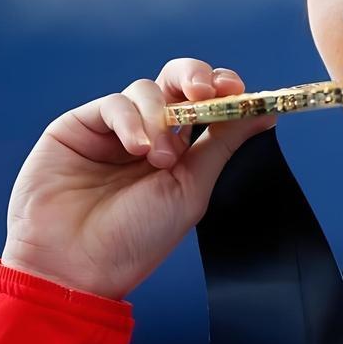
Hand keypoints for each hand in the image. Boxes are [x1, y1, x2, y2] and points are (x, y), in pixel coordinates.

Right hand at [0, 58, 275, 299]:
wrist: (76, 267)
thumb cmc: (135, 239)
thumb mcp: (191, 189)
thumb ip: (224, 143)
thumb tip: (266, 112)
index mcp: (179, 150)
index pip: (205, 103)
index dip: (221, 88)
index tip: (237, 91)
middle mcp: (148, 133)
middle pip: (176, 81)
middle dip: (195, 76)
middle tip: (204, 92)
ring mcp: (113, 129)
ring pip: (146, 89)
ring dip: (160, 118)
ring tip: (159, 159)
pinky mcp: (79, 126)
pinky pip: (114, 104)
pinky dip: (131, 120)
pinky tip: (135, 149)